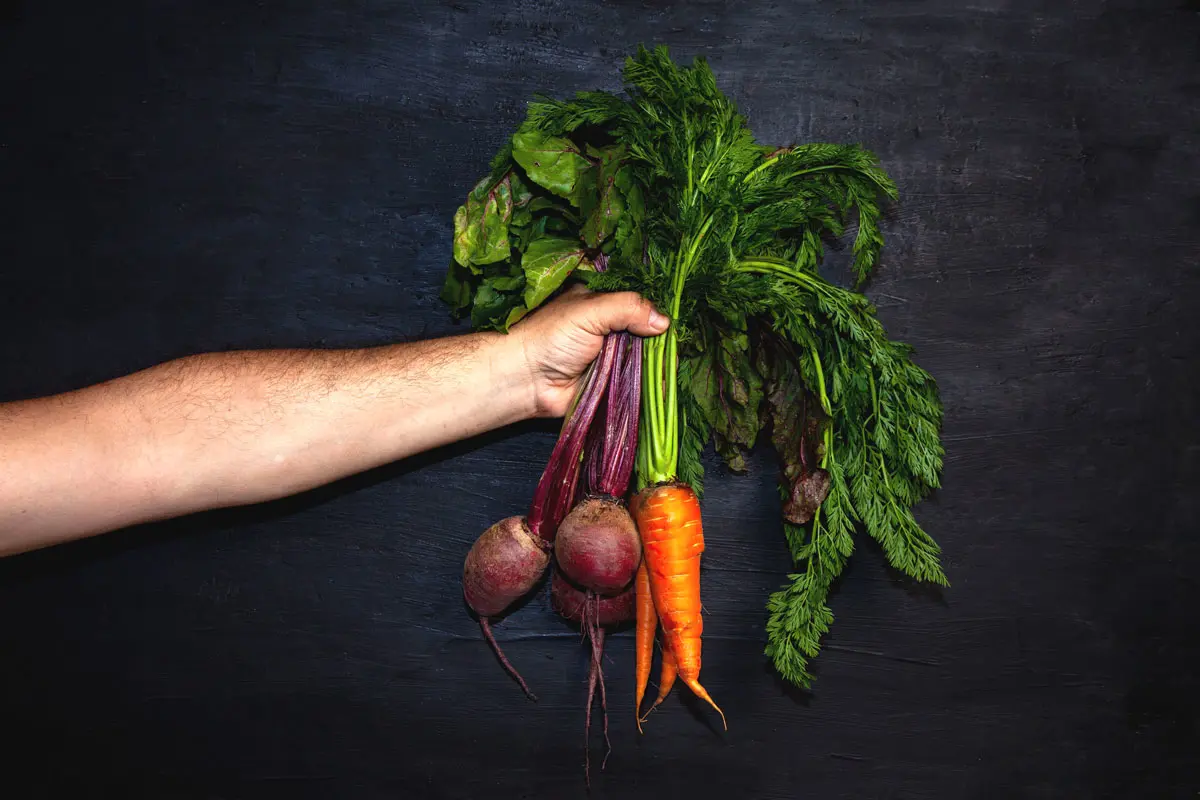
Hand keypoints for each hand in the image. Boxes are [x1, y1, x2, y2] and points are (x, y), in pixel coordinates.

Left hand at [511, 285, 669, 416]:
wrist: (526, 380)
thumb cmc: (550, 337)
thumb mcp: (590, 310)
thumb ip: (628, 308)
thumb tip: (664, 322)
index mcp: (602, 302)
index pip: (639, 300)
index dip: (657, 307)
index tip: (683, 312)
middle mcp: (609, 327)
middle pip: (647, 330)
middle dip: (662, 337)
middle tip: (682, 342)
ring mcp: (612, 356)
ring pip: (646, 356)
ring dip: (659, 362)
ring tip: (677, 362)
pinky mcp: (612, 382)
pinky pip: (638, 381)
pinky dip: (651, 383)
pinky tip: (668, 381)